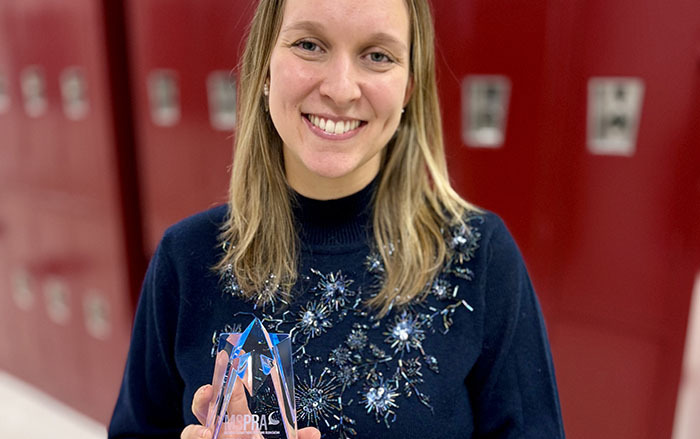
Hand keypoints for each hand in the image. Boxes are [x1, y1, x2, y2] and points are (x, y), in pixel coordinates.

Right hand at [181, 383, 320, 438]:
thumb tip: (313, 433)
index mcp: (239, 425)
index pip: (229, 397)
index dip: (227, 377)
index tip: (228, 358)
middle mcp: (221, 433)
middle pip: (203, 411)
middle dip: (202, 399)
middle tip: (209, 393)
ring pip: (191, 433)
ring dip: (194, 432)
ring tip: (206, 433)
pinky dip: (195, 437)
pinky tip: (205, 437)